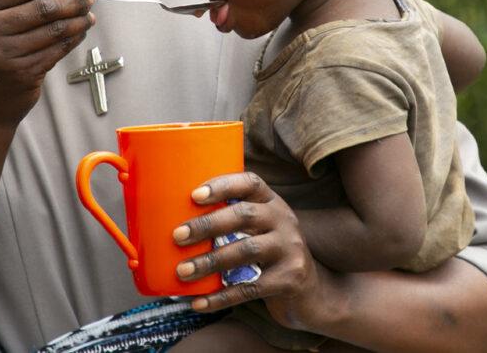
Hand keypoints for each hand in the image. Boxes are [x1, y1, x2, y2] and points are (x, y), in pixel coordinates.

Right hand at [0, 0, 93, 129]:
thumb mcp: (0, 19)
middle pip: (43, 6)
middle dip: (73, 1)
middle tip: (88, 1)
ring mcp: (3, 54)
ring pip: (55, 28)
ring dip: (79, 20)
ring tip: (88, 16)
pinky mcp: (22, 73)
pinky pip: (58, 49)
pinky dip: (75, 39)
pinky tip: (80, 33)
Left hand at [171, 172, 337, 331]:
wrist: (312, 293)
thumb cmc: (270, 256)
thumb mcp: (261, 230)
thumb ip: (232, 222)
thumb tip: (174, 223)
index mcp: (273, 203)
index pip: (251, 183)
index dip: (223, 185)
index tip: (194, 194)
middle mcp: (285, 220)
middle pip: (244, 215)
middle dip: (208, 224)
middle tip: (178, 236)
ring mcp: (291, 249)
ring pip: (246, 251)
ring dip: (210, 261)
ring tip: (182, 271)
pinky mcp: (290, 279)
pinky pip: (250, 287)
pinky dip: (221, 297)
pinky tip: (198, 303)